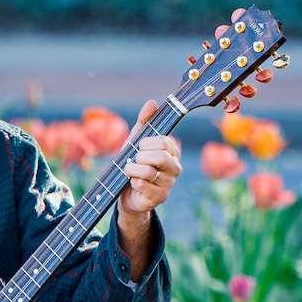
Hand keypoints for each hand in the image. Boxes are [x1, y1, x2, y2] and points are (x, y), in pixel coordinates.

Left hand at [118, 99, 180, 261]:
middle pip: (160, 157)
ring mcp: (169, 184)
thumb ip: (144, 122)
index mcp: (172, 152)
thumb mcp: (135, 142)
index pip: (165, 142)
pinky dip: (133, 181)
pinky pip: (143, 184)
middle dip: (140, 157)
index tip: (139, 146)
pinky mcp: (160, 198)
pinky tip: (133, 183)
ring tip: (129, 171)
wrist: (126, 194)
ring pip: (149, 171)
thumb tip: (152, 103)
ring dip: (132, 169)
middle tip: (134, 160)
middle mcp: (175, 168)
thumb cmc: (133, 165)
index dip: (148, 143)